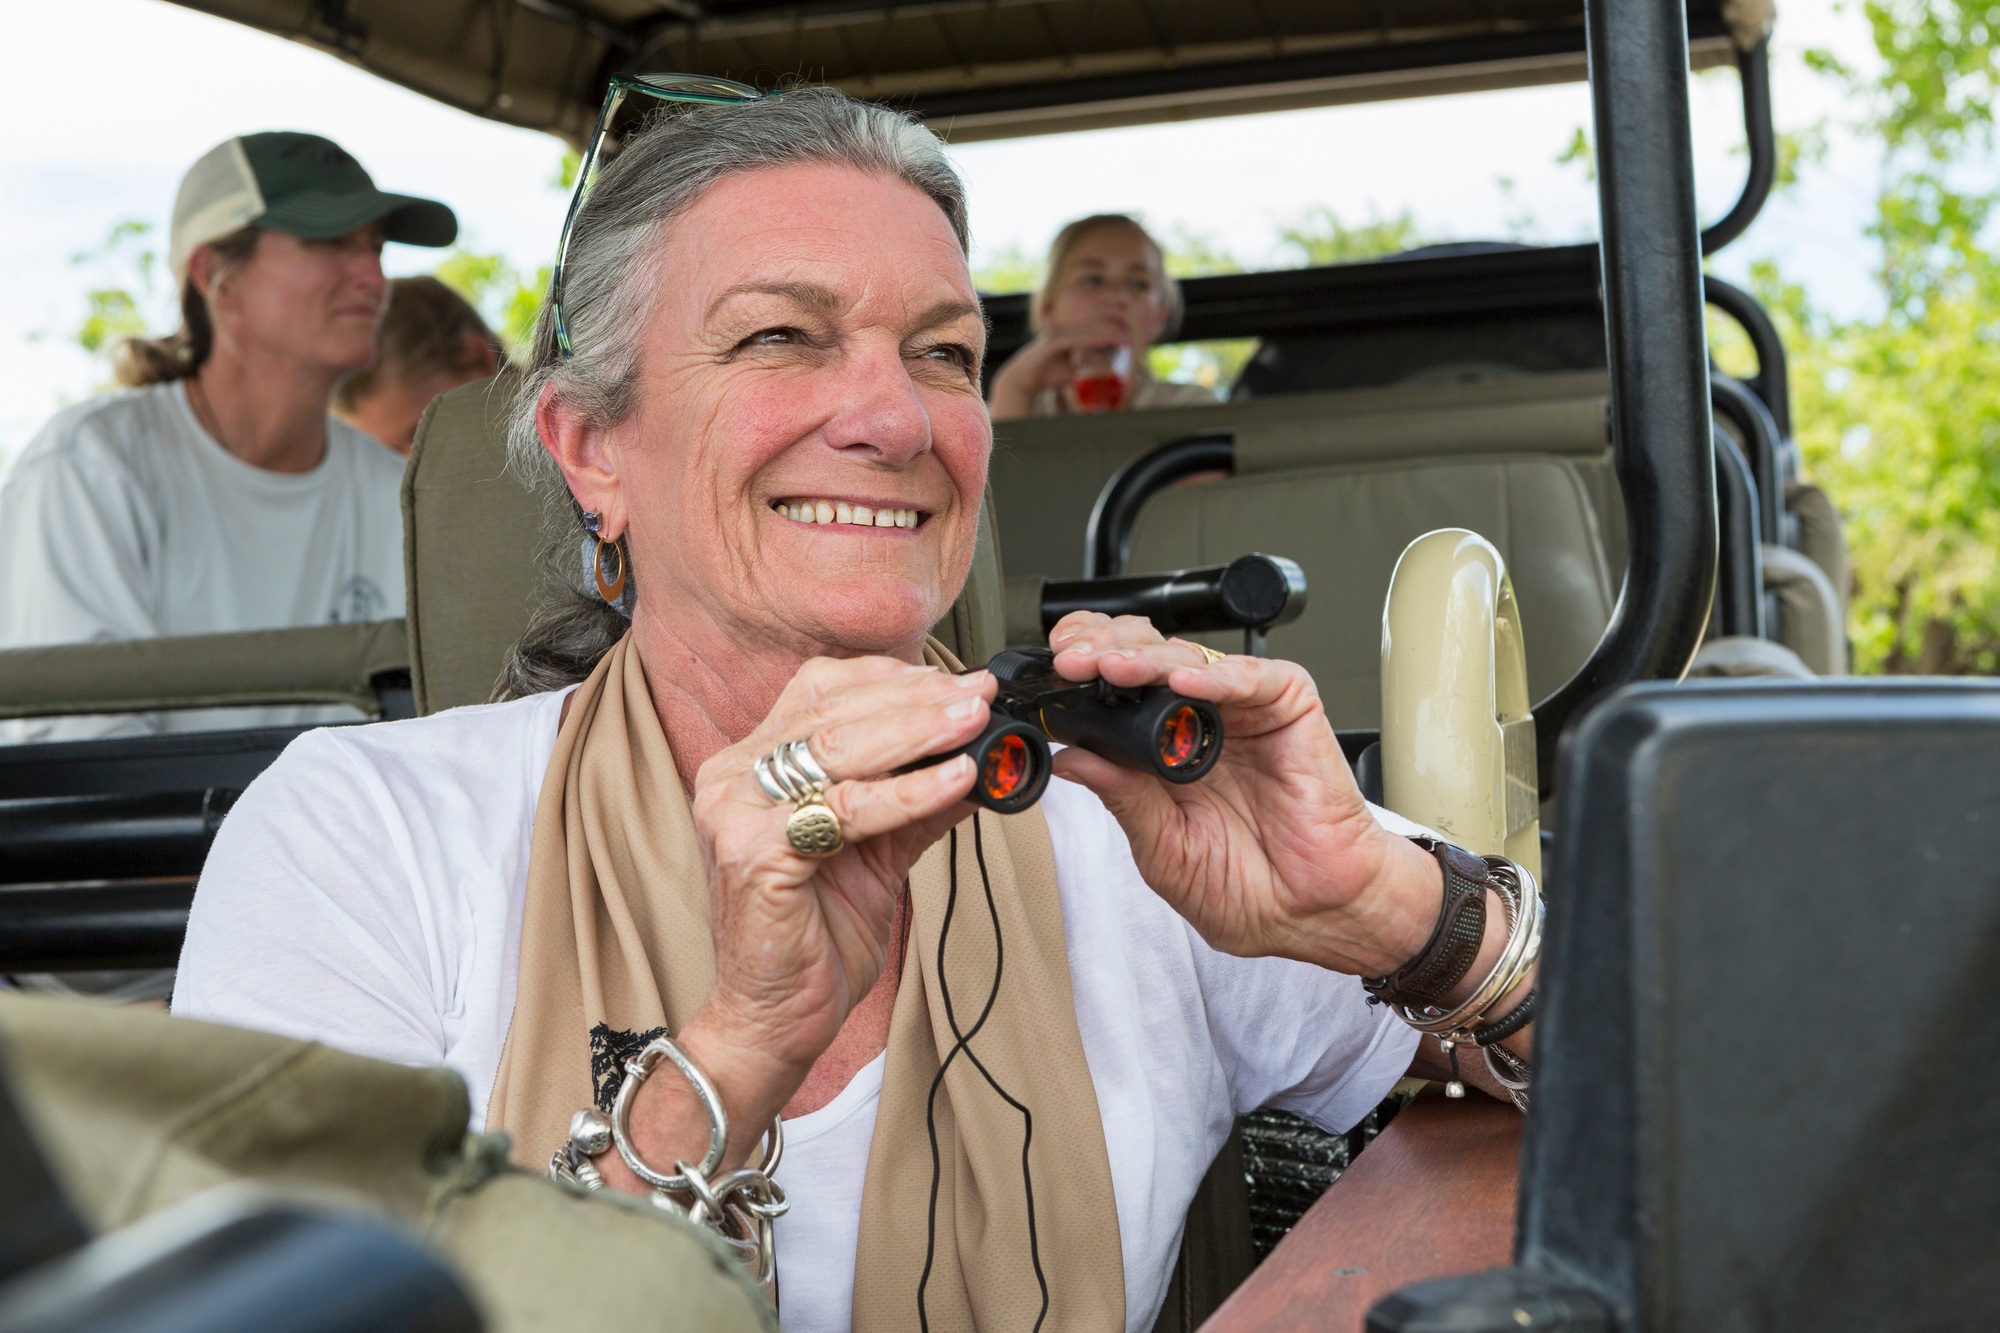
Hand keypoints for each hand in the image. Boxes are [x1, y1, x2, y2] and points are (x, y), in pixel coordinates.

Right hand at [612, 658, 993, 1183]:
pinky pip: (846, 809)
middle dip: (919, 699)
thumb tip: (982, 762)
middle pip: (836, 710)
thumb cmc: (814, 934)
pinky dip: (909, 792)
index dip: (895, 680)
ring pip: (841, 749)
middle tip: (980, 695)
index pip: (824, 689)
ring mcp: (736, 810)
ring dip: (920, 732)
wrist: (775, 1016)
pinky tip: (956, 781)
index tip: (960, 683)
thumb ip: (918, 803)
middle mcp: (734, 775)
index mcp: (753, 762)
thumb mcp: (879, 851)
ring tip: (975, 724)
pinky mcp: (754, 852)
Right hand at [987, 320, 1131, 420]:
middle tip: (1130, 339)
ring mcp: (1057, 335)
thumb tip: (1097, 378)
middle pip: (1093, 326)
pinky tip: (1106, 342)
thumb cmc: (1044, 376)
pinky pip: (1077, 339)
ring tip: (1124, 340)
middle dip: (1113, 330)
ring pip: (1088, 331)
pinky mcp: (1052, 343)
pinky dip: (1093, 340)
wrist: (1021, 381)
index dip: (1110, 329)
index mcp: (1066, 334)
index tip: (1126, 337)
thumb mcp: (1068, 371)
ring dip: (1107, 334)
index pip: (1092, 327)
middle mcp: (1062, 330)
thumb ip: (1081, 370)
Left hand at [1044, 613, 1443, 978]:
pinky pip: (1250, 676)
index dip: (1085, 671)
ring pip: (1188, 657)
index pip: (1115, 690)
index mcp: (1163, 751)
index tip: (1050, 675)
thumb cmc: (1249, 888)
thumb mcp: (1164, 850)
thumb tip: (1070, 759)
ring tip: (1109, 667)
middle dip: (1102, 652)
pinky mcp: (1289, 707)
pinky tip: (1181, 682)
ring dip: (1143, 658)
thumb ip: (1123, 799)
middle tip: (1071, 662)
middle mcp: (1200, 721)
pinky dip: (1214, 675)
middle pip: (1144, 659)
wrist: (1316, 913)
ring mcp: (1243, 710)